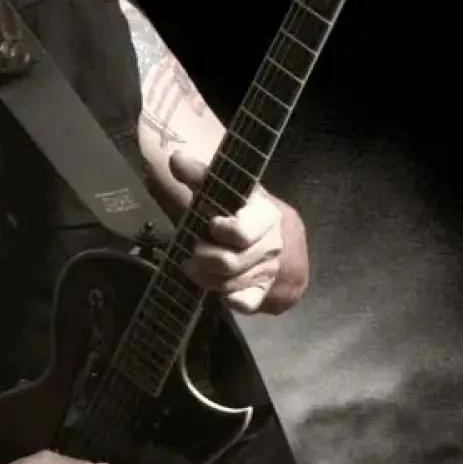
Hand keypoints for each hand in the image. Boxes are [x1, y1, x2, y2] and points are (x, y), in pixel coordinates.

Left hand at [169, 152, 282, 313]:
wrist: (286, 242)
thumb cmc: (246, 213)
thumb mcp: (227, 191)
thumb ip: (202, 176)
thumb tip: (175, 159)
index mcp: (264, 215)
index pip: (242, 233)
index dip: (223, 231)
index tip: (212, 225)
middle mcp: (270, 244)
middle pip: (229, 263)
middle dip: (203, 257)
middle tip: (195, 251)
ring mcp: (270, 271)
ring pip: (229, 285)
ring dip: (206, 277)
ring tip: (197, 266)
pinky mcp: (265, 294)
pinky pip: (243, 304)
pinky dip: (227, 298)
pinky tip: (221, 288)